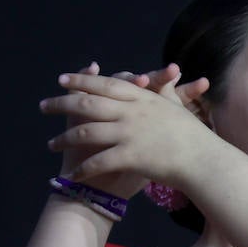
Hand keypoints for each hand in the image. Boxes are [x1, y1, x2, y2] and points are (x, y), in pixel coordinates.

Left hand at [41, 66, 211, 191]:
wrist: (204, 160)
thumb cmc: (193, 135)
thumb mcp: (176, 106)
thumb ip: (163, 89)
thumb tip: (163, 72)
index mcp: (141, 98)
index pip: (104, 84)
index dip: (81, 80)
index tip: (62, 79)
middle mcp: (131, 112)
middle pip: (88, 104)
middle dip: (61, 104)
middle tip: (44, 106)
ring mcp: (129, 133)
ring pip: (86, 132)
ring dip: (65, 139)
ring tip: (51, 144)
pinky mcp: (129, 156)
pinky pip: (97, 162)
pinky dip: (82, 169)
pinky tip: (72, 174)